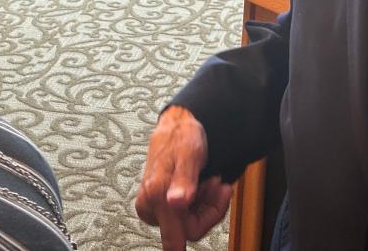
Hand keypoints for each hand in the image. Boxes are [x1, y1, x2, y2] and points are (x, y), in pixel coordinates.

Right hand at [135, 106, 233, 249]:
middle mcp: (151, 206)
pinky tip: (206, 184)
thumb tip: (176, 203)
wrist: (176, 128)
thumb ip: (183, 181)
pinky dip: (204, 202)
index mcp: (155, 195)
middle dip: (208, 208)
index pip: (176, 234)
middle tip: (216, 183)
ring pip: (191, 223)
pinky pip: (190, 216)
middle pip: (188, 229)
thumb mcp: (188, 155)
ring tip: (212, 180)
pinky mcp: (164, 207)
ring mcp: (157, 208)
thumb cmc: (180, 138)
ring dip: (208, 203)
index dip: (182, 245)